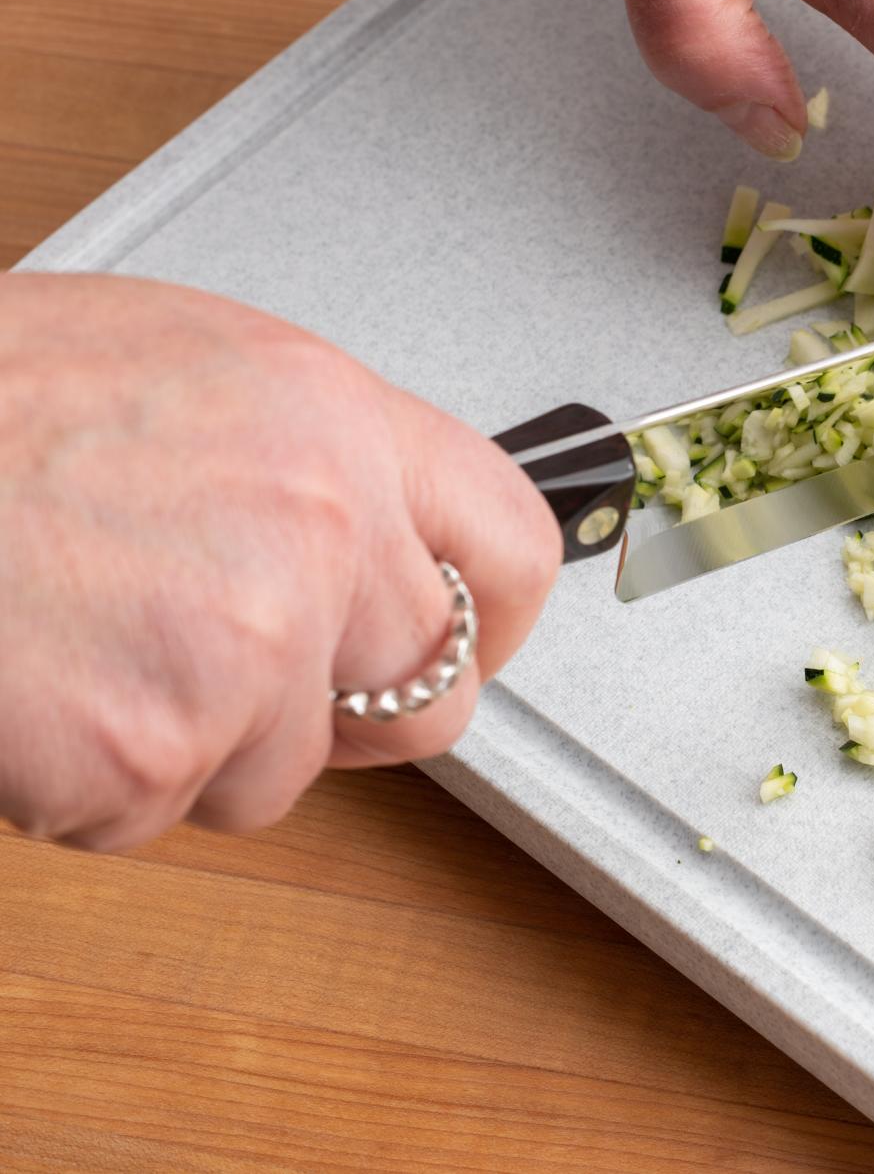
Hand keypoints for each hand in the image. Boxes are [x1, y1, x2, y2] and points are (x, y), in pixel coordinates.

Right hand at [0, 274, 560, 850]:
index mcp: (332, 419)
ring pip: (283, 774)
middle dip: (344, 713)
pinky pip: (156, 813)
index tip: (476, 642)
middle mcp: (320, 525)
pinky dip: (87, 783)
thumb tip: (386, 547)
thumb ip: (308, 463)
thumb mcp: (178, 373)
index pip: (512, 541)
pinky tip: (29, 686)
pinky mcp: (154, 745)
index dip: (499, 614)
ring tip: (79, 640)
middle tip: (240, 681)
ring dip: (193, 744)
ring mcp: (246, 642)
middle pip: (428, 695)